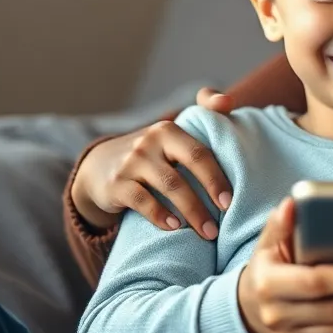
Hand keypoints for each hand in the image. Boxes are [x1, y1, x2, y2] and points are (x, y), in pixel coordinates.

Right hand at [70, 87, 236, 238]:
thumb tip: (228, 101)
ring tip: (208, 232)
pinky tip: (174, 228)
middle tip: (226, 217)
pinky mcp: (116, 184)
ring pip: (169, 186)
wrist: (101, 166)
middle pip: (187, 166)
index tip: (231, 200)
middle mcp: (149, 142)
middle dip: (210, 192)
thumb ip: (204, 113)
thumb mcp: (173, 134)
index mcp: (169, 130)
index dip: (217, 176)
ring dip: (192, 211)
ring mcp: (131, 162)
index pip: (200, 152)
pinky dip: (160, 215)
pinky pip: (142, 201)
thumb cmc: (154, 153)